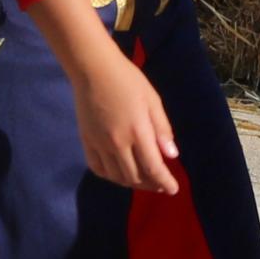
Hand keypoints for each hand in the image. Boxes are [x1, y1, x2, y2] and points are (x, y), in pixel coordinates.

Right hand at [70, 49, 182, 194]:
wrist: (93, 69)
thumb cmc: (128, 80)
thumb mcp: (152, 100)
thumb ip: (162, 129)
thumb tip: (172, 156)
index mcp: (138, 131)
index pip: (153, 167)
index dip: (165, 182)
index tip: (173, 189)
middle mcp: (118, 143)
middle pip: (135, 176)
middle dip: (151, 185)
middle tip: (160, 185)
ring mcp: (100, 144)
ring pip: (117, 176)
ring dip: (132, 183)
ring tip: (143, 180)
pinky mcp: (87, 142)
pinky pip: (98, 169)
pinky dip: (111, 177)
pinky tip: (119, 173)